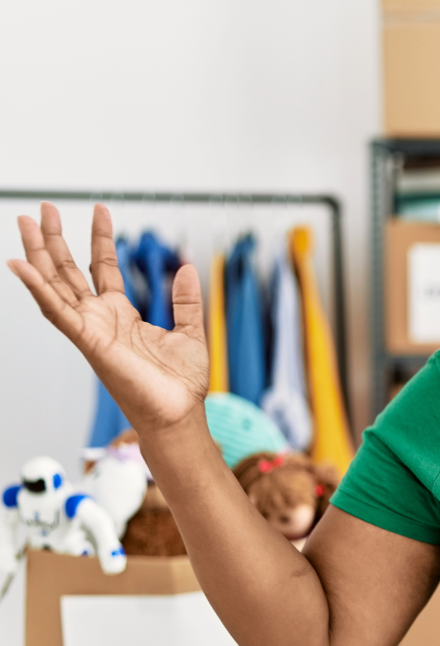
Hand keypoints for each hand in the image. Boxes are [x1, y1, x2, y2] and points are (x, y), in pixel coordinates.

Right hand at [7, 203, 208, 436]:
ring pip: (55, 285)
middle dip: (57, 240)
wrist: (180, 413)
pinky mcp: (88, 341)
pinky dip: (37, 288)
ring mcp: (90, 330)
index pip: (105, 269)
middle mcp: (100, 320)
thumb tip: (186, 268)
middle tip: (46, 209)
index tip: (100, 211)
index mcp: (122, 316)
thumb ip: (185, 300)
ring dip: (38, 254)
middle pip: (70, 272)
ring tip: (27, 222)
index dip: (101, 240)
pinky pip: (57, 311)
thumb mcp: (190, 331)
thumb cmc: (181, 385)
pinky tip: (20, 265)